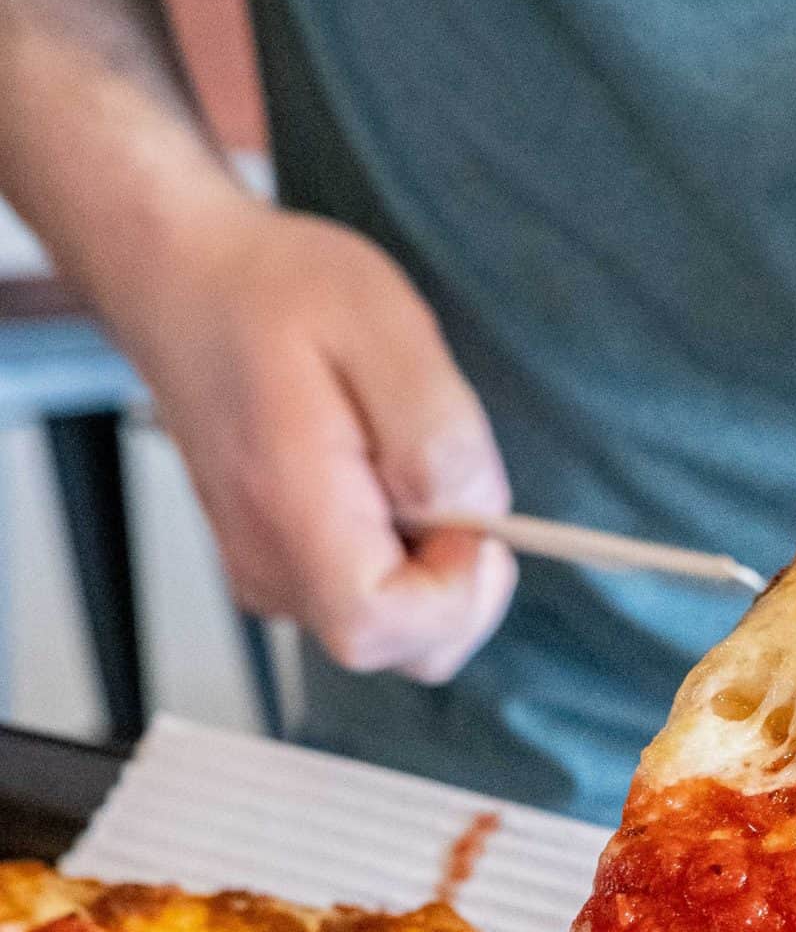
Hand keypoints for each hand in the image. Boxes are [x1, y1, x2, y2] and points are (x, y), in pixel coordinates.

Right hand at [106, 190, 515, 684]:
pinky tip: (375, 478)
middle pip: (404, 646)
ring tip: (395, 464)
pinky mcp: (281, 571)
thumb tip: (473, 518)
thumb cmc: (274, 294)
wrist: (185, 285)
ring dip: (432, 564)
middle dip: (460, 582)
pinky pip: (371, 598)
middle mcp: (269, 565)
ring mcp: (270, 578)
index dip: (456, 590)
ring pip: (396, 629)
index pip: (381, 625)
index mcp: (287, 509)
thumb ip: (438, 435)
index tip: (468, 517)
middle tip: (441, 480)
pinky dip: (401, 553)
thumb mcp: (384, 326)